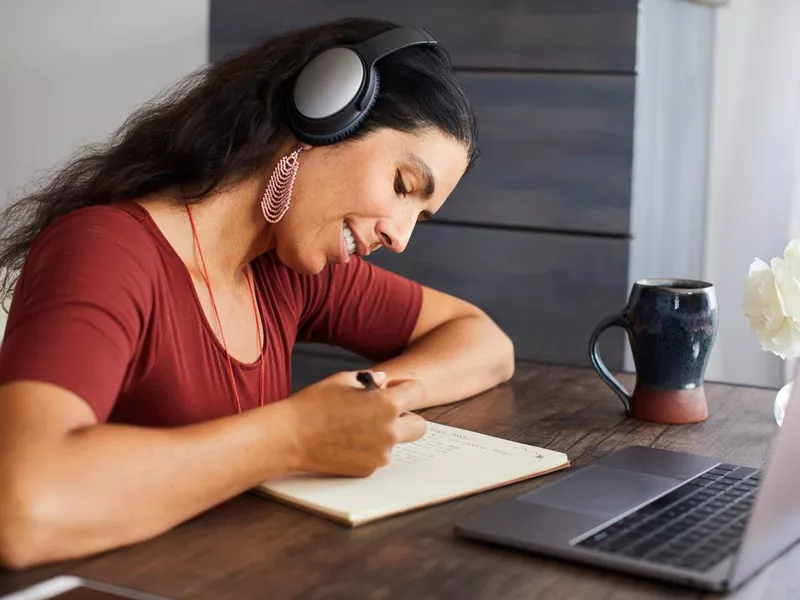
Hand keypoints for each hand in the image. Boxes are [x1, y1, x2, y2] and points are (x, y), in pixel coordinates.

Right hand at [285, 371, 427, 476]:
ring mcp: (380, 453)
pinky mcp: (368, 469)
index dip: (407, 387)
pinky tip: (346, 442)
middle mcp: (390, 431)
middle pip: (419, 426)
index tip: (396, 388)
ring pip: (397, 443)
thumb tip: (383, 381)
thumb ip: (370, 379)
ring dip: (386, 435)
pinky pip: (378, 456)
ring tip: (356, 427)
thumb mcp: (342, 380)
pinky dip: (369, 449)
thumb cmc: (313, 405)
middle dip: (406, 417)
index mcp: (387, 404)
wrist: (290, 437)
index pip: (417, 392)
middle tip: (384, 413)